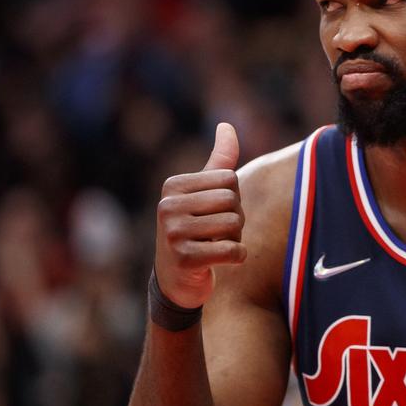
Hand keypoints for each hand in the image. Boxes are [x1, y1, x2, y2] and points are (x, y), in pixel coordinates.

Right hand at [154, 123, 245, 308]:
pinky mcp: (183, 259)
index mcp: (173, 185)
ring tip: (214, 245)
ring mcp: (172, 233)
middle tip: (216, 233)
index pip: (230, 178)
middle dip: (236, 219)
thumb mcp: (204, 193)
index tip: (213, 213)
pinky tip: (221, 261)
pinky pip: (233, 251)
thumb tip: (227, 125)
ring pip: (235, 224)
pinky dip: (237, 257)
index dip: (233, 198)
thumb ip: (219, 161)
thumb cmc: (196, 230)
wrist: (175, 280)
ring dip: (235, 238)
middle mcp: (167, 205)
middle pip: (233, 201)